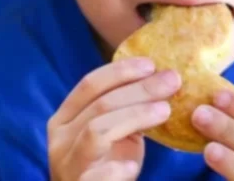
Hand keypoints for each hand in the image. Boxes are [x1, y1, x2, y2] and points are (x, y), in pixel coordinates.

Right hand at [47, 57, 181, 180]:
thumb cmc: (106, 165)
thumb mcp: (114, 132)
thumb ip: (127, 109)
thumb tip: (164, 79)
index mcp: (65, 118)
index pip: (89, 84)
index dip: (120, 71)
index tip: (150, 64)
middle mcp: (61, 139)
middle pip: (101, 104)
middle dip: (140, 89)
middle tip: (172, 81)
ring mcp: (69, 165)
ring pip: (97, 131)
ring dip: (135, 116)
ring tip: (165, 110)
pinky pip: (96, 177)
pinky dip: (114, 169)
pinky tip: (131, 166)